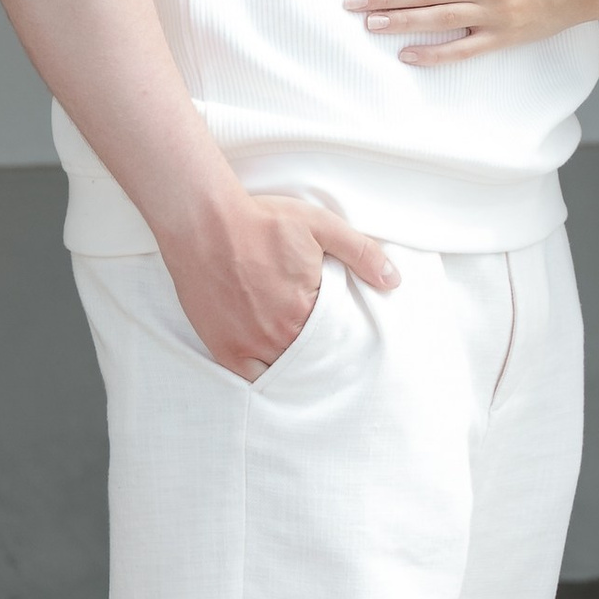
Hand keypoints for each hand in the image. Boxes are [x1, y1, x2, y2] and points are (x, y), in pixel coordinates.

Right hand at [160, 180, 396, 376]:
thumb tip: (393, 280)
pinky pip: (252, 378)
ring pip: (285, 369)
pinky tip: (274, 366)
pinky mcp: (224, 348)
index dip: (342, 334)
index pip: (338, 337)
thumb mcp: (321, 226)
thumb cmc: (261, 221)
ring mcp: (250, 345)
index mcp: (308, 309)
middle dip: (322, 353)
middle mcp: (280, 334)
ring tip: (303, 356)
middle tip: (328, 349)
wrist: (204, 223)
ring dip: (296, 365)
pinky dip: (266, 375)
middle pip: (312, 357)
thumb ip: (361, 253)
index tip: (344, 332)